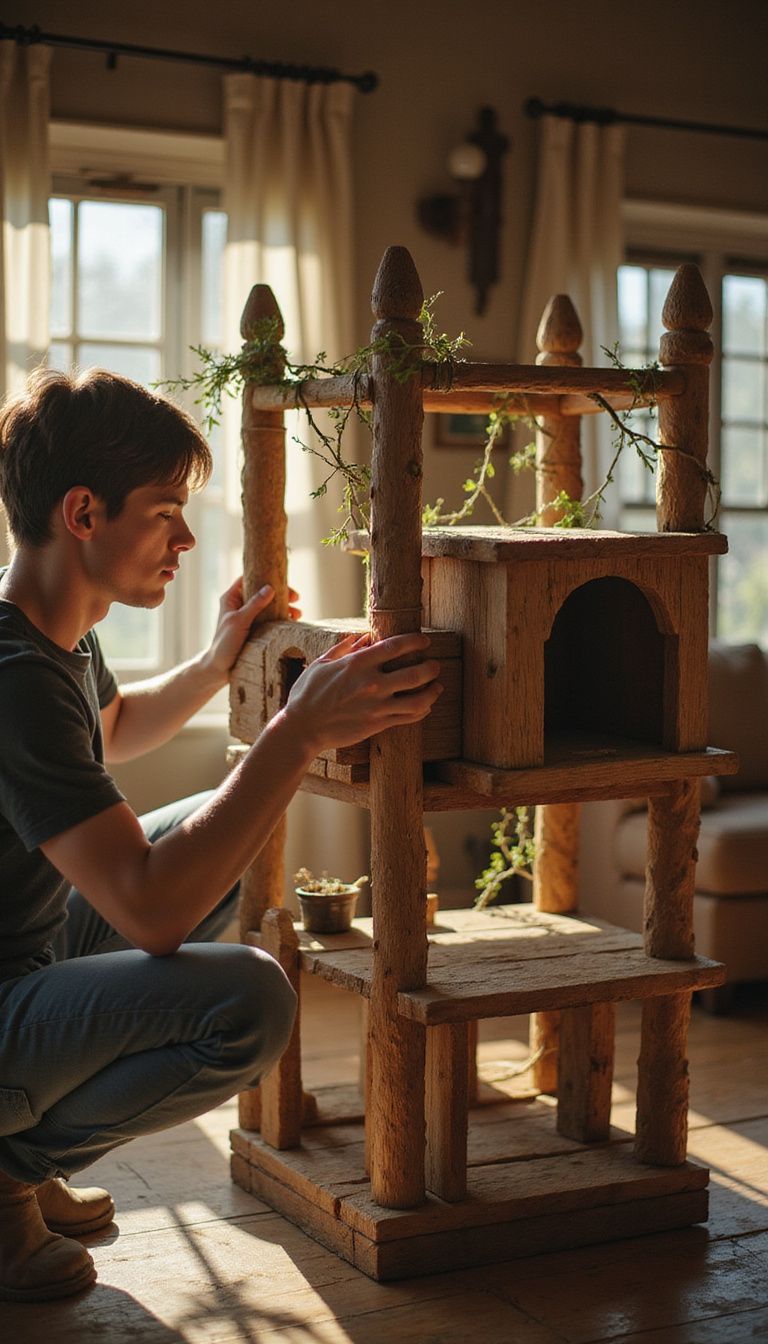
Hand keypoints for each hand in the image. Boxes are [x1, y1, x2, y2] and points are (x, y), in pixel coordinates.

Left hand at [204, 578, 300, 679]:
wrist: (219, 668)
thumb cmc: (224, 643)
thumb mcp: (239, 621)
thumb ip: (254, 605)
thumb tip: (270, 588)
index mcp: (231, 598)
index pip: (248, 578)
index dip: (264, 576)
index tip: (281, 580)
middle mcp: (240, 605)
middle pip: (262, 592)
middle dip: (280, 594)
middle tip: (295, 598)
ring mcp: (248, 617)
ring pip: (269, 607)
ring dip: (284, 608)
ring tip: (297, 614)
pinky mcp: (255, 630)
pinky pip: (271, 620)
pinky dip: (281, 620)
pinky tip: (292, 622)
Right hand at [282, 632, 442, 753]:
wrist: (302, 728)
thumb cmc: (308, 693)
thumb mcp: (321, 664)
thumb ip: (344, 648)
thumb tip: (362, 637)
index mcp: (357, 664)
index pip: (395, 647)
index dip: (415, 641)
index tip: (424, 641)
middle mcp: (371, 684)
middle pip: (415, 673)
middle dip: (431, 667)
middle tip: (435, 664)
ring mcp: (376, 706)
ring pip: (418, 699)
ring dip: (433, 691)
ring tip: (437, 686)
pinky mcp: (377, 724)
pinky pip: (408, 717)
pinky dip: (422, 710)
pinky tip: (425, 705)